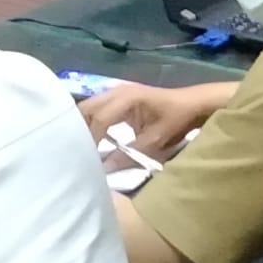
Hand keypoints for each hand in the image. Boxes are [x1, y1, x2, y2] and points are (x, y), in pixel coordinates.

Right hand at [79, 82, 215, 158]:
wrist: (193, 105)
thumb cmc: (176, 121)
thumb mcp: (154, 142)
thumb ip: (127, 156)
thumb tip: (102, 171)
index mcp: (126, 99)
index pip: (98, 120)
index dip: (89, 141)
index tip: (82, 161)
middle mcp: (116, 92)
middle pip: (85, 109)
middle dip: (76, 131)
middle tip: (69, 154)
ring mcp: (116, 93)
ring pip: (88, 108)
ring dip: (80, 127)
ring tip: (74, 149)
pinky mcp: (118, 99)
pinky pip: (96, 110)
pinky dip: (88, 123)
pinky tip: (85, 141)